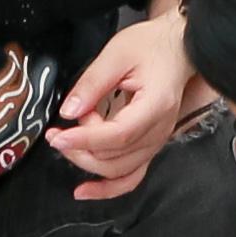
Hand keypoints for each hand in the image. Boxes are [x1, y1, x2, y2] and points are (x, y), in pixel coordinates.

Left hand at [45, 11, 203, 200]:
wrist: (177, 49)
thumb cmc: (151, 47)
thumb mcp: (117, 54)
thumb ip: (92, 83)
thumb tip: (69, 111)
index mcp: (155, 105)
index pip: (118, 134)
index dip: (85, 140)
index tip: (58, 137)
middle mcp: (159, 130)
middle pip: (115, 157)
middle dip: (79, 148)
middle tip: (58, 131)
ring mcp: (156, 142)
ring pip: (118, 170)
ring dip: (87, 160)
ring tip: (69, 140)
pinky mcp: (149, 146)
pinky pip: (130, 177)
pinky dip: (107, 188)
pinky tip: (85, 190)